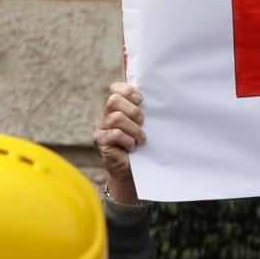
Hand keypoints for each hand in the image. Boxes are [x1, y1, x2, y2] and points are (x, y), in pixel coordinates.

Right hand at [92, 82, 145, 205]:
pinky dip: (127, 140)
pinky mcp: (100, 140)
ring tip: (141, 139)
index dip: (128, 91)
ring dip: (134, 129)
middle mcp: (105, 115)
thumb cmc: (140, 145)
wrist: (132, 170)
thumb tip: (159, 99)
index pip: (115, 89)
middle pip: (114, 100)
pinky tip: (132, 147)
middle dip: (132, 111)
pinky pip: (115, 134)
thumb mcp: (143, 125)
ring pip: (116, 118)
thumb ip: (144, 111)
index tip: (141, 100)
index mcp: (116, 108)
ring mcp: (101, 127)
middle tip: (142, 122)